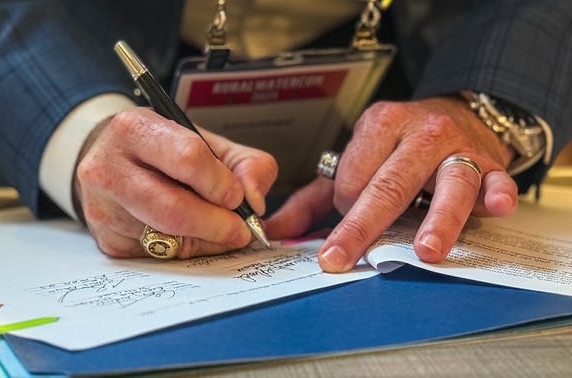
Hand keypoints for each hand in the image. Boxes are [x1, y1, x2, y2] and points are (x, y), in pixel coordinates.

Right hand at [74, 107, 277, 258]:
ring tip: (218, 230)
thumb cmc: (167, 153)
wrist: (118, 164)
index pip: (187, 158)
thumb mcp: (210, 144)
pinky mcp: (107, 241)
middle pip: (173, 209)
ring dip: (205, 241)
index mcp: (135, 129)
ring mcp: (101, 208)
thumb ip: (247, 165)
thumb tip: (255, 201)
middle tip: (239, 229)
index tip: (237, 197)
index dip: (221, 183)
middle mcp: (108, 168)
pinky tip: (190, 236)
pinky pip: (158, 256)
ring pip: (166, 238)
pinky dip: (186, 251)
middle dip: (217, 224)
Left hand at [265, 96, 518, 271]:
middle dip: (362, 226)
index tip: (353, 218)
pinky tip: (495, 207)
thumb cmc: (400, 148)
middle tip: (342, 258)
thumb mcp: (355, 162)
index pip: (353, 179)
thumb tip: (275, 229)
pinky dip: (497, 193)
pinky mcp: (490, 163)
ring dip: (437, 218)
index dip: (347, 210)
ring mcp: (457, 148)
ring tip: (425, 249)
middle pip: (388, 185)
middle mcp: (417, 133)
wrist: (458, 114)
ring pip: (446, 183)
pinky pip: (496, 179)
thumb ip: (313, 199)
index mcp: (378, 126)